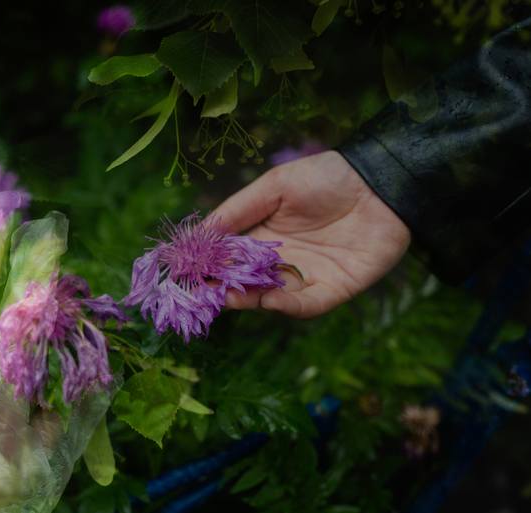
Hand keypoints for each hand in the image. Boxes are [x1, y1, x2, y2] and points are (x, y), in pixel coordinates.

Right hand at [212, 150, 410, 317]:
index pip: (228, 258)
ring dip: (249, 300)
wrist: (380, 180)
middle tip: (203, 290)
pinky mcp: (334, 289)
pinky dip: (287, 306)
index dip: (208, 265)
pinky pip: (306, 305)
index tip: (186, 271)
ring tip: (229, 296)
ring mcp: (306, 277)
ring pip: (271, 298)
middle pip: (245, 282)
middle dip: (223, 288)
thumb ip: (237, 210)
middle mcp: (280, 261)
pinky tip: (269, 299)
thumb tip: (197, 234)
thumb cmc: (325, 177)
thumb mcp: (274, 186)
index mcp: (262, 236)